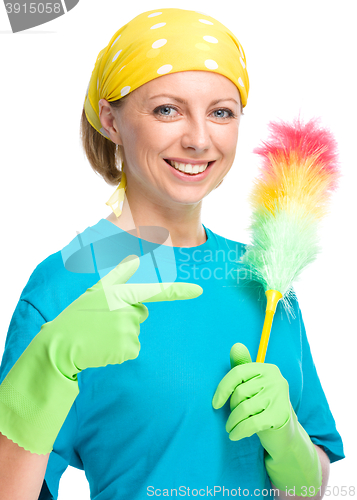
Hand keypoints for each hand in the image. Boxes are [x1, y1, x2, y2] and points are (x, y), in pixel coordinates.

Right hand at [44, 254, 202, 373]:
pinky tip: (103, 347)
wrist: (61, 344)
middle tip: (102, 322)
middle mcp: (128, 310)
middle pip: (140, 313)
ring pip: (134, 333)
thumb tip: (134, 258)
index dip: (179, 291)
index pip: (156, 291)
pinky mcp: (128, 349)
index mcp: (121, 293)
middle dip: (126, 317)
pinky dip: (120, 351)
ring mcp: (129, 330)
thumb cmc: (78, 315)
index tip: (199, 290)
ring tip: (100, 335)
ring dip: (120, 336)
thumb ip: (119, 275)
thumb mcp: (96, 291)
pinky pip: (132, 349)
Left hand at [212, 343, 290, 440]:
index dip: (223, 388)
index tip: (215, 404)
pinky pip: (250, 423)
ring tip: (231, 428)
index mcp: (268, 368)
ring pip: (243, 409)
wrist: (284, 433)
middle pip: (240, 392)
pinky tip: (234, 435)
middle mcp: (276, 380)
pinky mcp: (280, 416)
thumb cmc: (262, 407)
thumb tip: (235, 346)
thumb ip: (243, 369)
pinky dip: (238, 431)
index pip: (237, 372)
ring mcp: (280, 397)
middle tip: (232, 418)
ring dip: (233, 422)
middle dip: (231, 408)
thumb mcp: (253, 386)